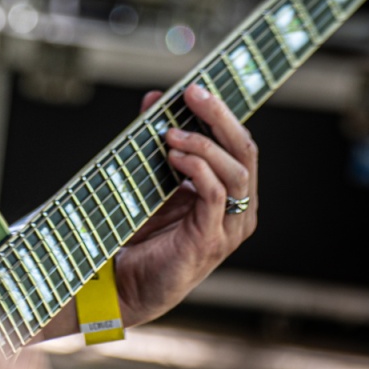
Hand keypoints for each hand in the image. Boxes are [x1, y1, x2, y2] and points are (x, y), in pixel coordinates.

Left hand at [113, 81, 257, 327]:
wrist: (123, 282)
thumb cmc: (143, 232)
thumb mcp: (153, 177)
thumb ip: (158, 139)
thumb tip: (154, 98)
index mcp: (232, 193)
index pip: (240, 144)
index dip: (223, 113)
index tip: (198, 87)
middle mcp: (239, 210)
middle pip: (245, 152)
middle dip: (220, 117)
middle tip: (193, 94)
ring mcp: (228, 229)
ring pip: (236, 173)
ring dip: (204, 144)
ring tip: (172, 132)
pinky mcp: (209, 242)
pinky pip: (215, 196)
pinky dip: (198, 170)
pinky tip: (174, 157)